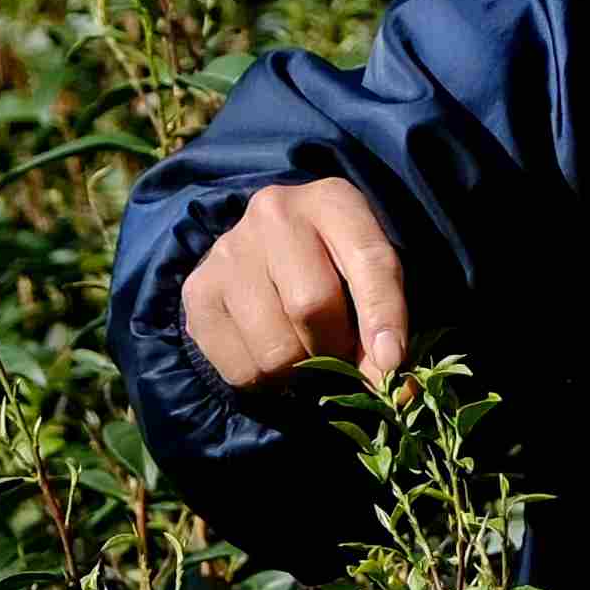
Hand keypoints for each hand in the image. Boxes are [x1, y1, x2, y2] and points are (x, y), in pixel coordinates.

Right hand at [178, 176, 417, 402]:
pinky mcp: (197, 292)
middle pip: (311, 306)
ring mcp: (228, 251)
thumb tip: (391, 388)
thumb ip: (386, 321)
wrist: (261, 248)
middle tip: (338, 352)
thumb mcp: (368, 273)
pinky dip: (264, 381)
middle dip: (335, 348)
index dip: (384, 318)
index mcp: (332, 201)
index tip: (392, 364)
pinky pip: (241, 369)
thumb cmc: (332, 263)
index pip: (368, 261)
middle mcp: (274, 213)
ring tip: (301, 349)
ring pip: (275, 349)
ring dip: (299, 371)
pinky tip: (268, 352)